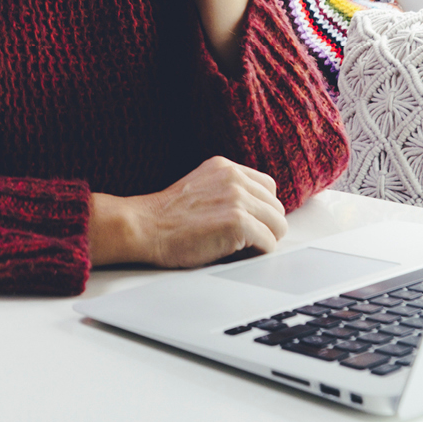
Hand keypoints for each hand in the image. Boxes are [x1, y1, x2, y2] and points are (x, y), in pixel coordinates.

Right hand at [88, 156, 287, 268]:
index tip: (247, 224)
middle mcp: (234, 178)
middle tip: (241, 241)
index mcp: (225, 167)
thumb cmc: (167, 217)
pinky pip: (269, 243)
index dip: (260, 210)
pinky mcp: (238, 223)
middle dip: (264, 227)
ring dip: (262, 241)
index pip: (267, 187)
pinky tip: (234, 254)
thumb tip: (257, 211)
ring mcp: (237, 199)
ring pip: (277, 225)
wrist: (144, 227)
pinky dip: (257, 254)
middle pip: (276, 207)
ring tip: (238, 248)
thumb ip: (227, 190)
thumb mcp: (201, 187)